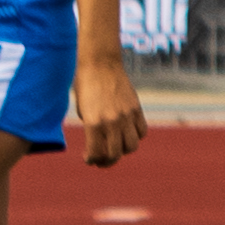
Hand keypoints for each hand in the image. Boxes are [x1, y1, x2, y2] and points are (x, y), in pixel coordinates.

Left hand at [71, 49, 148, 171]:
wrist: (100, 62)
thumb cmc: (86, 84)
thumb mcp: (83, 109)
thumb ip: (92, 128)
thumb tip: (99, 143)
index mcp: (93, 122)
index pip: (96, 153)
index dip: (92, 160)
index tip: (89, 159)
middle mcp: (111, 121)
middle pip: (115, 154)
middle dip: (107, 161)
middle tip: (102, 160)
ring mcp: (126, 115)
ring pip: (131, 146)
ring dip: (123, 151)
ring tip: (116, 147)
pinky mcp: (136, 108)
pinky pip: (141, 131)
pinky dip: (135, 136)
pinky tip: (126, 133)